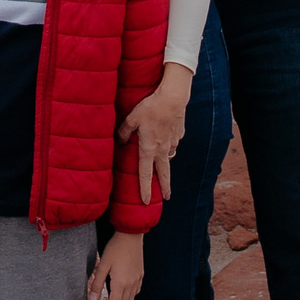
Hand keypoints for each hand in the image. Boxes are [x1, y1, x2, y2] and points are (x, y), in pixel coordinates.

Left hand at [88, 231, 143, 299]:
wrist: (130, 235)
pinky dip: (129, 297)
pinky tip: (123, 293)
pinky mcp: (140, 275)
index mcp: (120, 283)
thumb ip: (97, 284)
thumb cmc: (115, 248)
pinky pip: (136, 291)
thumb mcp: (102, 265)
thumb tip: (92, 299)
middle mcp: (131, 284)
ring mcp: (137, 280)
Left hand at [118, 64, 192, 202]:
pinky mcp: (179, 134)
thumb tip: (120, 141)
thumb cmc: (150, 107)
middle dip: (165, 187)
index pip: (145, 174)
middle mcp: (162, 149)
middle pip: (164, 173)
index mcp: (148, 148)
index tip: (146, 201)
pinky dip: (169, 142)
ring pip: (168, 156)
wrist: (172, 98)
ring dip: (165, 163)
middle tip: (166, 197)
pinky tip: (165, 134)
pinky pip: (173, 142)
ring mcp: (172, 142)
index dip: (144, 188)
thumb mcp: (131, 118)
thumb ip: (124, 132)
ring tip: (162, 165)